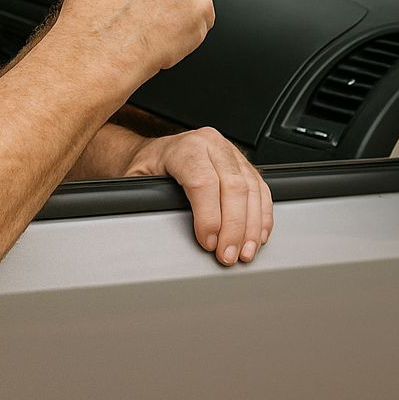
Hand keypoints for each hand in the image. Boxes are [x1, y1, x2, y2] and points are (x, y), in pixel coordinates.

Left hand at [126, 127, 272, 265]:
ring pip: (252, 189)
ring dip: (251, 226)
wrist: (156, 153)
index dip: (209, 216)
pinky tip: (257, 235)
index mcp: (185, 146)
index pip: (203, 182)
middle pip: (233, 186)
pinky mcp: (244, 164)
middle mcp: (211, 144)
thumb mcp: (136, 180)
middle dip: (234, 228)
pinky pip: (261, 189)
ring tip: (244, 252)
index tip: (208, 242)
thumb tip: (153, 227)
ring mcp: (230, 152)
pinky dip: (262, 215)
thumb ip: (144, 200)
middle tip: (227, 255)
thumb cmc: (148, 167)